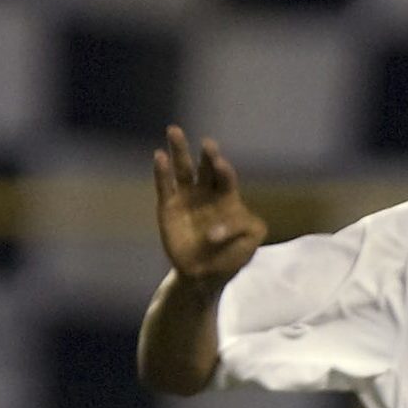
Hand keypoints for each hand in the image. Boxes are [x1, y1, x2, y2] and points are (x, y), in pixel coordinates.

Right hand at [154, 125, 266, 286]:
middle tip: (207, 144)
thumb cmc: (230, 257)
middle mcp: (206, 191)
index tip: (220, 165)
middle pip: (205, 166)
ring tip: (174, 131)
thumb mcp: (248, 244)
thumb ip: (242, 232)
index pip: (226, 178)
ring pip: (182, 169)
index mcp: (227, 196)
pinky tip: (159, 157)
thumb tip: (214, 232)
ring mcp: (185, 198)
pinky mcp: (167, 207)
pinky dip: (161, 172)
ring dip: (179, 150)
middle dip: (207, 155)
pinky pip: (164, 187)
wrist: (204, 276)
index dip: (223, 171)